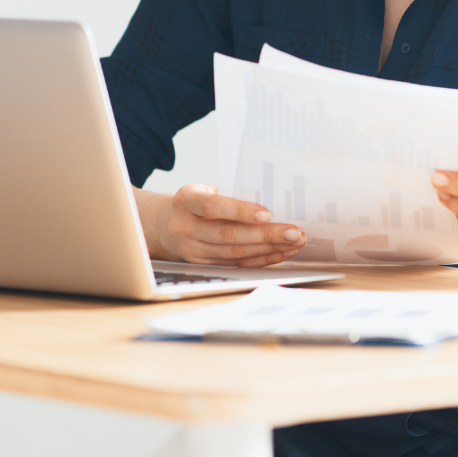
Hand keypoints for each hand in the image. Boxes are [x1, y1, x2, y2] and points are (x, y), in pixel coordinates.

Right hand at [137, 185, 304, 267]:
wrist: (162, 227)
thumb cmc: (193, 204)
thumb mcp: (203, 191)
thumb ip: (230, 194)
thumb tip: (271, 200)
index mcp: (186, 201)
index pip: (213, 207)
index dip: (240, 211)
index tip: (268, 214)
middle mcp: (185, 228)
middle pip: (228, 235)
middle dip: (265, 235)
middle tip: (294, 232)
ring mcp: (192, 250)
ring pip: (235, 253)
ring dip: (269, 249)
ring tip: (294, 242)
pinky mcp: (203, 265)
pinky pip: (236, 264)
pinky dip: (261, 259)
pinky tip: (281, 253)